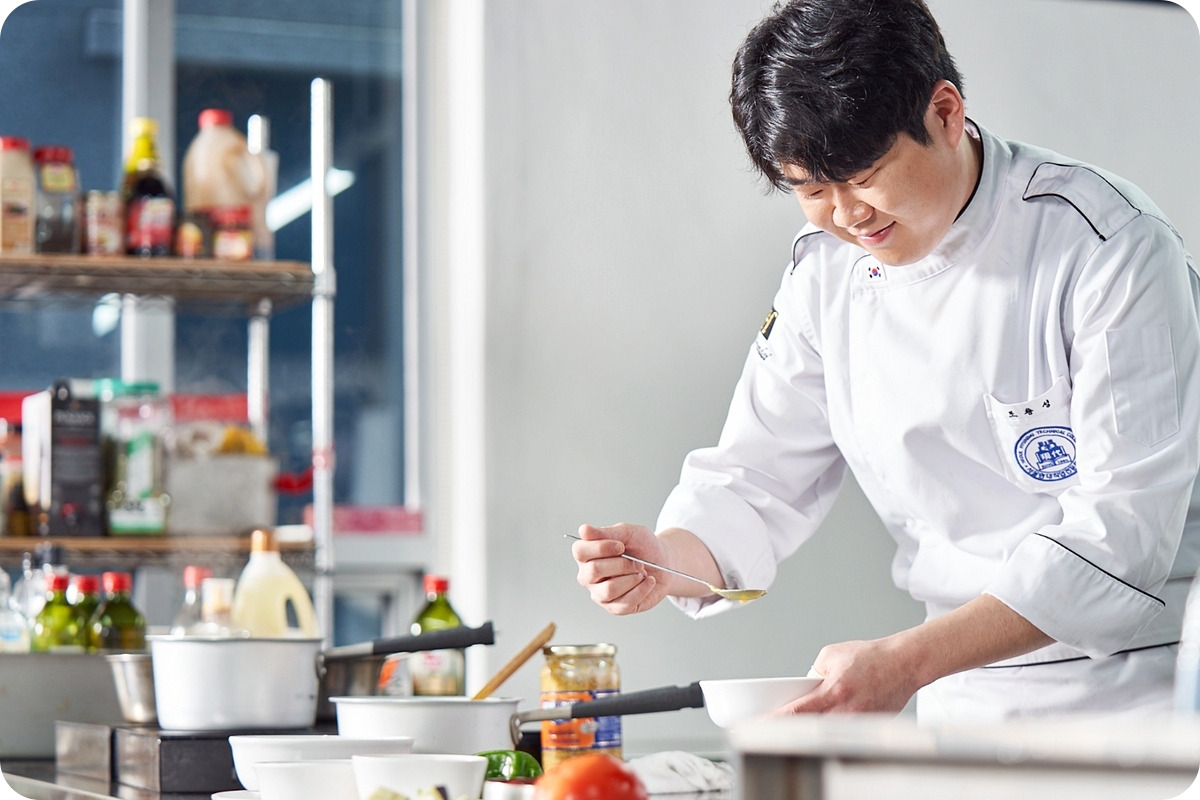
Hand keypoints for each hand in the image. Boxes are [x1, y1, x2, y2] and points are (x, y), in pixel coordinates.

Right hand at [572, 523, 670, 614]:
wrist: (664, 564)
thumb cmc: (644, 547)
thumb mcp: (628, 533)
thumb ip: (606, 533)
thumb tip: (583, 530)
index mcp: (587, 554)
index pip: (580, 551)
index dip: (601, 547)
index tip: (621, 546)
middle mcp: (588, 575)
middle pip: (594, 570)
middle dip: (622, 564)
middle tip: (637, 561)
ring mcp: (599, 593)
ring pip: (609, 589)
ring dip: (632, 578)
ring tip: (641, 572)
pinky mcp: (614, 608)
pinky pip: (624, 603)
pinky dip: (642, 590)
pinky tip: (648, 582)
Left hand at [777, 595, 1052, 714]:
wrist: (905, 663)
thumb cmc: (871, 657)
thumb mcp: (831, 655)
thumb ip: (814, 673)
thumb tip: (803, 689)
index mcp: (835, 690)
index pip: (799, 711)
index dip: (777, 721)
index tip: (761, 726)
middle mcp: (848, 710)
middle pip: (811, 729)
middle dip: (790, 730)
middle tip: (771, 730)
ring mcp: (860, 722)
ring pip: (827, 735)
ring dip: (812, 731)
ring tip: (795, 728)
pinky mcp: (870, 728)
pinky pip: (846, 733)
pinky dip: (834, 731)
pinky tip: (827, 725)